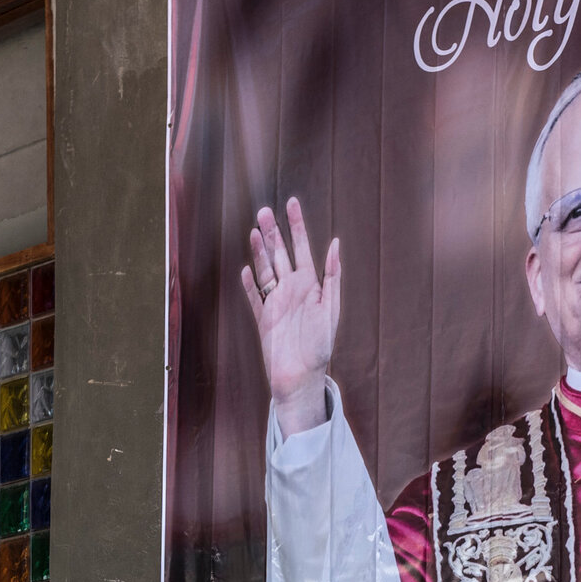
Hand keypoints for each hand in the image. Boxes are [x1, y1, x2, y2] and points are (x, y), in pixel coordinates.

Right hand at [240, 197, 340, 437]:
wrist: (300, 378)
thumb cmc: (319, 348)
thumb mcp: (330, 309)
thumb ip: (331, 277)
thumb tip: (336, 243)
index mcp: (310, 286)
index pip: (302, 249)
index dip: (297, 226)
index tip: (292, 202)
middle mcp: (292, 291)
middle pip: (279, 254)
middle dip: (272, 232)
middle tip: (264, 210)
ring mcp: (276, 303)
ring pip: (265, 269)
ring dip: (259, 250)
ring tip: (254, 228)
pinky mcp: (263, 318)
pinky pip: (254, 297)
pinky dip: (249, 284)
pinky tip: (245, 270)